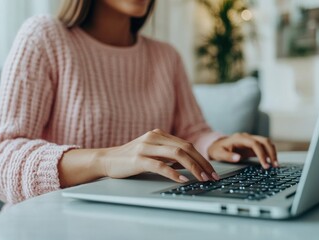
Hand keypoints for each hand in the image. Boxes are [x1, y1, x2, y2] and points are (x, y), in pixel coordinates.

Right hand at [98, 129, 219, 182]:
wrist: (106, 160)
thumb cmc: (130, 158)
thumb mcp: (151, 152)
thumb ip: (167, 154)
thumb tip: (188, 163)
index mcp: (159, 134)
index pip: (186, 144)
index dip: (202, 157)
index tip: (211, 170)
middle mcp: (154, 137)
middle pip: (185, 148)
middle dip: (202, 162)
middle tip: (212, 176)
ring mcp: (146, 147)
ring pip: (176, 154)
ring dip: (193, 167)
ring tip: (201, 178)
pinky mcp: (138, 159)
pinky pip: (160, 165)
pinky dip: (173, 173)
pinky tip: (182, 180)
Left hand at [207, 133, 277, 168]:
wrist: (216, 145)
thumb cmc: (217, 149)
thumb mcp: (219, 154)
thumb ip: (228, 156)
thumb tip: (237, 158)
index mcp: (239, 138)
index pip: (255, 144)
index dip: (261, 154)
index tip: (265, 164)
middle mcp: (247, 137)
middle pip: (264, 141)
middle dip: (271, 152)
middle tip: (274, 165)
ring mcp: (251, 140)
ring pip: (267, 143)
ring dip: (273, 152)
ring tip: (275, 165)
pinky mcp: (253, 145)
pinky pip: (265, 147)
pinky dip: (270, 153)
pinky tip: (272, 162)